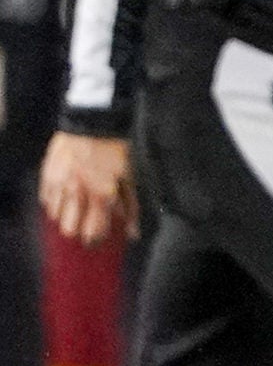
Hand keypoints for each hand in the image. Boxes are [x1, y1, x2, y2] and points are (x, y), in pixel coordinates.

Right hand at [39, 132, 136, 246]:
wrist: (92, 124)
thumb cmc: (115, 153)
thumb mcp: (129, 180)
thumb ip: (130, 208)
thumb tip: (133, 234)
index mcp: (102, 196)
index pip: (93, 232)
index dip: (95, 241)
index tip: (97, 241)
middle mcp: (78, 193)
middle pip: (69, 230)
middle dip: (77, 232)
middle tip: (84, 225)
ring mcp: (60, 185)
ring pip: (55, 217)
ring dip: (65, 218)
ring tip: (75, 210)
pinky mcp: (47, 176)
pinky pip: (46, 201)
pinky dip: (54, 204)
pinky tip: (64, 198)